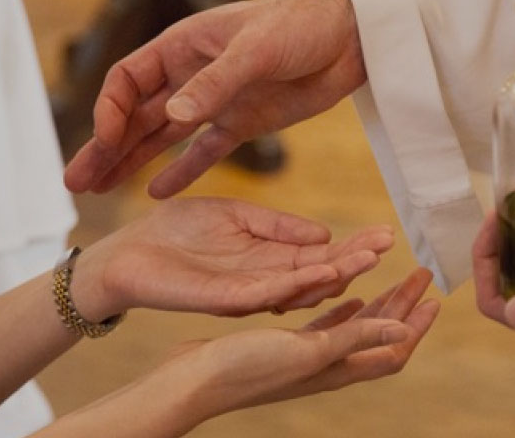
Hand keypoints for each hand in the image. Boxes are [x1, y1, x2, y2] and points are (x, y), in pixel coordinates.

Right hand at [63, 0, 364, 197]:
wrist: (352, 36)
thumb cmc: (302, 25)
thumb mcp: (257, 49)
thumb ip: (216, 82)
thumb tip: (172, 115)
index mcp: (184, 46)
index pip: (128, 80)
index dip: (110, 111)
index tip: (104, 142)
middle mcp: (192, 75)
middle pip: (136, 115)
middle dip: (105, 148)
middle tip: (75, 184)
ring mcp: (216, 101)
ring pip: (162, 136)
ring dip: (132, 162)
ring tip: (99, 192)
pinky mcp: (244, 122)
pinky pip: (204, 151)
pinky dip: (182, 171)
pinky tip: (157, 192)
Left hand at [70, 197, 393, 321]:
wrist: (126, 251)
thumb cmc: (176, 231)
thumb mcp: (238, 215)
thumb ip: (277, 225)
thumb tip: (323, 234)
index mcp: (268, 260)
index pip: (319, 254)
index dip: (352, 245)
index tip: (385, 233)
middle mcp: (264, 281)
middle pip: (319, 273)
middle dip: (355, 259)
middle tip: (387, 244)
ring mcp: (246, 293)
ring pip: (300, 287)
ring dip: (336, 272)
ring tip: (368, 257)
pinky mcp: (222, 299)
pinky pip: (266, 292)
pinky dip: (297, 281)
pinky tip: (323, 268)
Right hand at [168, 268, 439, 420]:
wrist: (195, 380)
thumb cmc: (248, 368)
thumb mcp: (309, 350)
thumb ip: (356, 338)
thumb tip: (404, 331)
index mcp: (337, 369)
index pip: (392, 351)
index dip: (416, 326)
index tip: (434, 297)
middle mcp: (328, 366)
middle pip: (379, 335)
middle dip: (403, 305)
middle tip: (420, 274)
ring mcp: (307, 357)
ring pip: (356, 328)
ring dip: (378, 303)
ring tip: (395, 278)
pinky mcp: (285, 347)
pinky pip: (326, 326)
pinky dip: (343, 308)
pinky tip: (347, 295)